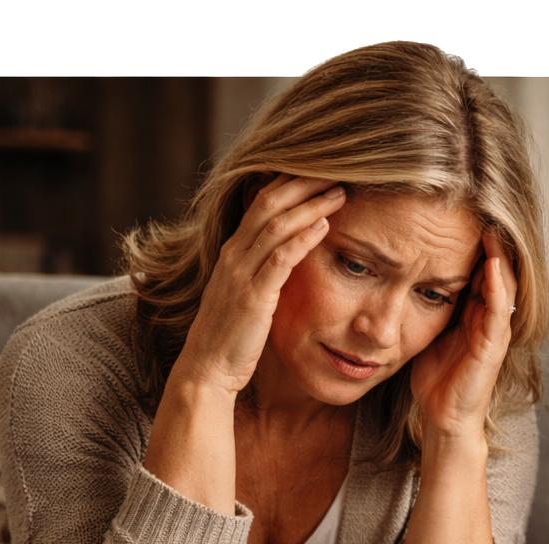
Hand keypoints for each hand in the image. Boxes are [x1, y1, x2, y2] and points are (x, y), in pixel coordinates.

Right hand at [177, 174, 346, 395]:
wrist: (208, 368)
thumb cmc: (232, 334)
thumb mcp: (246, 292)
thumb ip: (262, 269)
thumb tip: (288, 252)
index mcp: (234, 251)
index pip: (261, 202)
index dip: (291, 183)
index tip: (320, 171)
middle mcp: (234, 255)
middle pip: (269, 203)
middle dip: (304, 184)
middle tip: (337, 170)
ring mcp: (241, 274)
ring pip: (276, 226)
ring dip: (310, 206)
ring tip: (340, 193)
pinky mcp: (253, 297)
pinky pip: (279, 260)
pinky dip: (302, 240)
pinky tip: (324, 227)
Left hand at [411, 232, 516, 442]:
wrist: (443, 419)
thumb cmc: (435, 380)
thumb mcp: (427, 332)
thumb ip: (425, 306)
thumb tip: (399, 276)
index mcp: (474, 312)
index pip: (479, 267)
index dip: (473, 240)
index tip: (460, 211)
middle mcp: (490, 317)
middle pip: (496, 268)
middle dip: (491, 239)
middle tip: (482, 205)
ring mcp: (495, 331)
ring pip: (503, 282)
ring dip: (499, 253)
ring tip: (491, 224)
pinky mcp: (493, 346)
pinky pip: (498, 308)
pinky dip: (496, 283)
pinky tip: (491, 262)